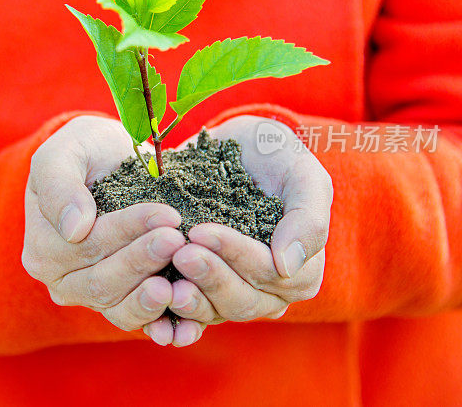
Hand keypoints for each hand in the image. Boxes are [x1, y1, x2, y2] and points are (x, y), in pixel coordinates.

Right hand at [23, 116, 186, 344]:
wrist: (115, 161)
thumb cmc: (86, 151)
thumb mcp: (65, 152)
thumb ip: (60, 185)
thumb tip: (73, 228)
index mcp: (42, 250)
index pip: (86, 246)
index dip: (126, 232)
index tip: (165, 214)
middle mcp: (63, 282)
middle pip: (103, 281)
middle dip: (143, 260)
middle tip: (179, 239)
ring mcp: (94, 298)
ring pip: (121, 308)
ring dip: (153, 296)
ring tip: (183, 279)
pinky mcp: (125, 304)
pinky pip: (141, 322)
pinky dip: (164, 325)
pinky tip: (188, 324)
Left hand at [168, 115, 332, 341]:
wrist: (232, 146)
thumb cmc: (274, 155)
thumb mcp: (301, 174)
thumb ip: (307, 218)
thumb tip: (288, 266)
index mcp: (301, 270)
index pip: (270, 273)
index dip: (237, 255)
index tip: (202, 231)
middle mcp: (270, 291)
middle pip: (242, 300)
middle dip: (210, 277)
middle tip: (180, 253)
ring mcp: (234, 294)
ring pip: (215, 311)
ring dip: (191, 300)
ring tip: (165, 283)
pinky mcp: (201, 291)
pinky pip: (189, 315)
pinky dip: (172, 316)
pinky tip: (154, 309)